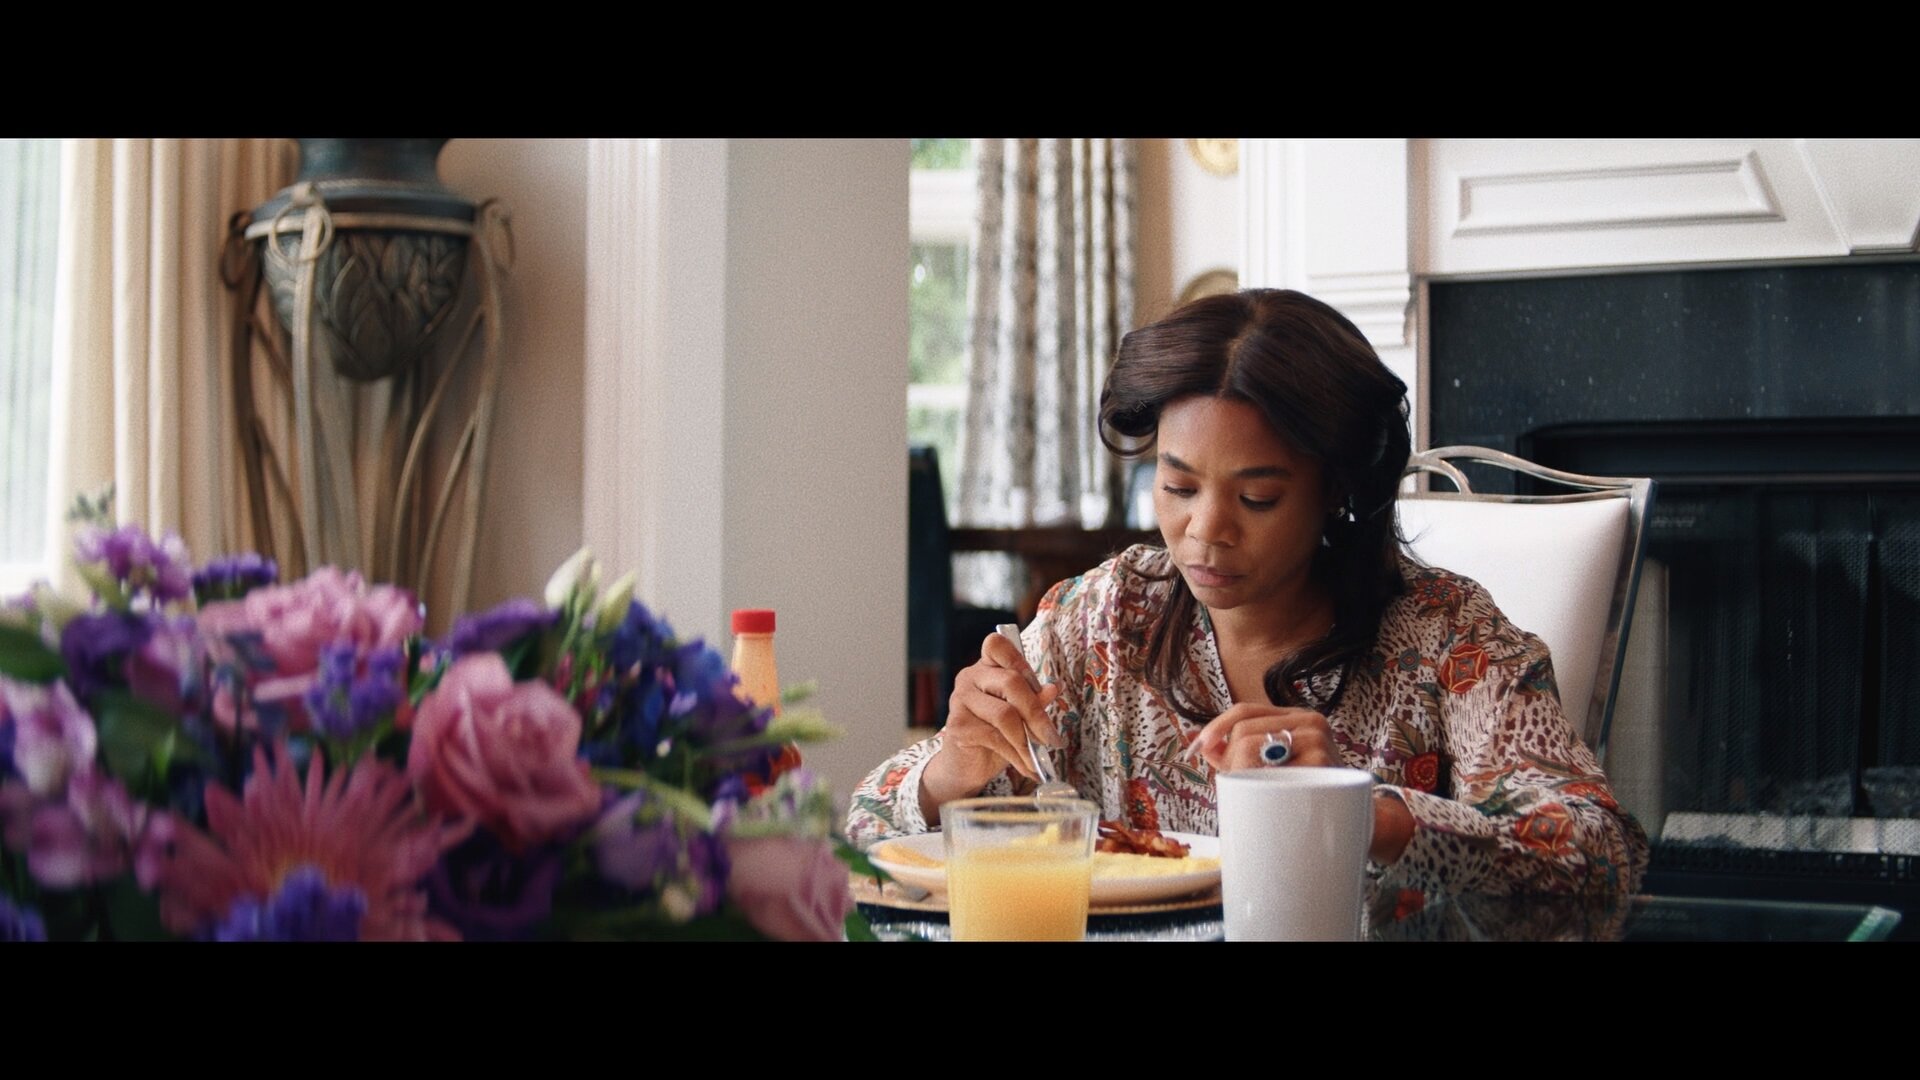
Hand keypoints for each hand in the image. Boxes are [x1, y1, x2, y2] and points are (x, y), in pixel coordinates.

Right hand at [920, 632, 1063, 818]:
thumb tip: (1054, 687)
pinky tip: (1028, 768)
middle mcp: (969, 677)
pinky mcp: (958, 726)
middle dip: (1037, 715)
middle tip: (1053, 739)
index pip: (997, 644)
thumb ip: (1034, 700)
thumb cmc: (995, 736)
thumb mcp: (1019, 716)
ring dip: (1029, 741)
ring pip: (1005, 714)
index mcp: (986, 668)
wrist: (965, 766)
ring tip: (1040, 759)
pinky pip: (996, 738)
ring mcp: (960, 700)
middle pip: (1011, 683)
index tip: (1042, 688)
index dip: (1020, 660)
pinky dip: (1018, 756)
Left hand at [1196, 703, 1414, 863]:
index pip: (1246, 711)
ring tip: (1257, 793)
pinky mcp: (1323, 761)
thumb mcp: (1273, 767)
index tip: (1198, 747)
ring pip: (1253, 747)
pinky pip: (1273, 772)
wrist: (1358, 817)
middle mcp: (1309, 721)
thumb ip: (1238, 754)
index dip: (1217, 726)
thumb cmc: (1308, 791)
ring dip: (1242, 773)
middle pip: (1245, 730)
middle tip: (1234, 784)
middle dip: (1229, 759)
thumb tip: (1204, 744)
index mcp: (1295, 717)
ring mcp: (1318, 740)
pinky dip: (1263, 787)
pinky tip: (1274, 798)